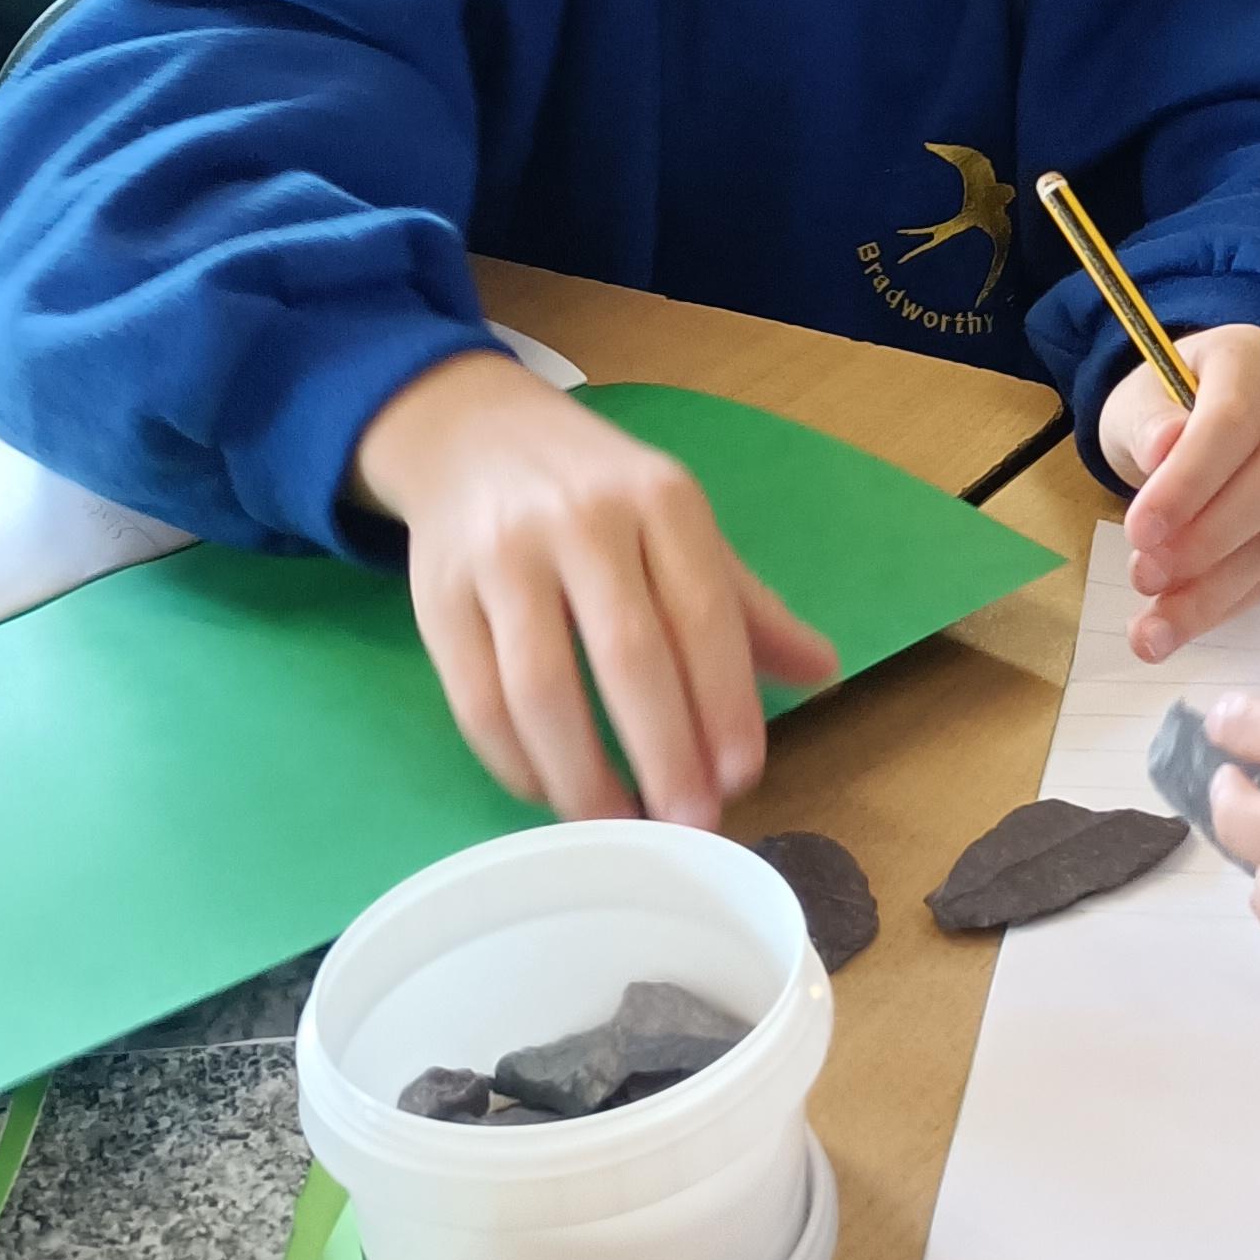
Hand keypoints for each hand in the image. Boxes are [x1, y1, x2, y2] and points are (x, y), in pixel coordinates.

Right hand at [352, 351, 839, 824]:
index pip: (703, 612)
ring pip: (541, 687)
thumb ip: (743, 602)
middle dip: (665, 751)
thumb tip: (823, 670)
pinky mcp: (436, 596)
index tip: (741, 778)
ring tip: (620, 826)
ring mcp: (502, 557)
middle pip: (628, 654)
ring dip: (584, 775)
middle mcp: (582, 520)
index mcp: (660, 498)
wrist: (473, 433)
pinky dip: (516, 763)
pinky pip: (476, 699)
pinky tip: (552, 793)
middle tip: (691, 823)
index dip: (725, 702)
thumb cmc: (597, 493)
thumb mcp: (678, 522)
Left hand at [1096, 322, 1259, 657]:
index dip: (1189, 481)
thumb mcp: (1135, 404)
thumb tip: (1164, 447)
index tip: (1138, 531)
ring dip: (1217, 589)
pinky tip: (1190, 621)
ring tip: (1154, 626)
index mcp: (1254, 357)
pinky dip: (1238, 600)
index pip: (1234, 419)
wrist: (1191, 422)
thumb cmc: (1163, 409)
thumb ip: (1147, 423)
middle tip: (1144, 578)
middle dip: (1206, 540)